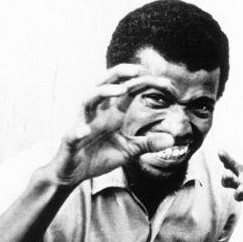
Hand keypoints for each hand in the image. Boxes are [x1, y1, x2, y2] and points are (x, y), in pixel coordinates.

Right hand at [54, 64, 176, 184]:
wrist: (74, 172)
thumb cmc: (100, 156)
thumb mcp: (130, 150)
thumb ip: (148, 143)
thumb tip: (172, 140)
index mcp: (113, 114)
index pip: (127, 91)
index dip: (143, 83)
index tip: (165, 81)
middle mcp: (97, 114)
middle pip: (105, 86)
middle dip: (119, 75)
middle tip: (138, 69)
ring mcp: (83, 125)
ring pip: (87, 101)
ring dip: (103, 93)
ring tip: (120, 90)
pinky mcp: (71, 141)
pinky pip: (72, 134)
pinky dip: (78, 131)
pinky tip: (84, 131)